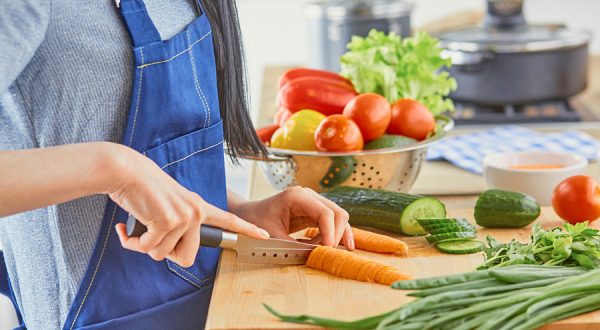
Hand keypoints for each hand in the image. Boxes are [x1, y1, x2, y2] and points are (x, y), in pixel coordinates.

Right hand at [102, 144, 269, 266]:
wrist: (126, 171)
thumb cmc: (141, 189)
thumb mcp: (167, 206)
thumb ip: (176, 224)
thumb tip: (166, 249)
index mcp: (198, 206)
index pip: (228, 219)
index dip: (246, 229)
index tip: (264, 235)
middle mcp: (195, 212)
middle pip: (187, 257)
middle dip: (164, 253)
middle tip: (150, 237)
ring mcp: (184, 217)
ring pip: (162, 254)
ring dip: (144, 245)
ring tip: (137, 226)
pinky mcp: (168, 221)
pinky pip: (148, 248)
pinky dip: (132, 242)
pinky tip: (126, 226)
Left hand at [230, 187, 353, 248]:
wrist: (249, 215)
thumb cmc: (256, 221)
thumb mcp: (272, 236)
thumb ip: (293, 246)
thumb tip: (315, 255)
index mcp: (297, 196)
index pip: (325, 212)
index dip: (330, 232)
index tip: (327, 249)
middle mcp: (308, 195)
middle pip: (337, 212)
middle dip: (338, 233)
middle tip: (330, 252)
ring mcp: (313, 202)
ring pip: (338, 216)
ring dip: (339, 234)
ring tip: (332, 251)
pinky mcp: (314, 211)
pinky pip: (331, 221)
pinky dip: (333, 234)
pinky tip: (328, 247)